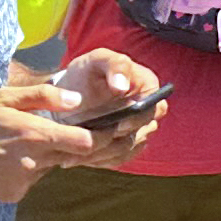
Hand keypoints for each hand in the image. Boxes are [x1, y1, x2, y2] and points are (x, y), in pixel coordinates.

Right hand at [0, 82, 99, 201]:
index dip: (99, 135)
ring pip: (50, 166)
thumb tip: (76, 99)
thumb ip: (43, 97)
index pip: (86, 142)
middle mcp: (34, 162)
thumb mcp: (2, 97)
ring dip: (45, 156)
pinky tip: (5, 159)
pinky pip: (32, 179)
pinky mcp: (15, 194)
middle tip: (61, 130)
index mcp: (34, 135)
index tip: (103, 127)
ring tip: (18, 142)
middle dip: (73, 145)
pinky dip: (27, 169)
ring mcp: (25, 181)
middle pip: (72, 156)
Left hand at [55, 49, 164, 170]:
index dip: (138, 118)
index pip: (155, 107)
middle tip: (90, 142)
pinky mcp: (123, 147)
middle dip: (119, 139)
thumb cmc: (86, 74)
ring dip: (104, 152)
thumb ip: (114, 65)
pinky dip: (98, 159)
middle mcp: (147, 111)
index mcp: (148, 87)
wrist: (65, 97)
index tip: (118, 124)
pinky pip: (117, 159)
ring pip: (128, 148)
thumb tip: (122, 86)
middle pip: (144, 132)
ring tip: (75, 152)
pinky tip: (78, 157)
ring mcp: (137, 131)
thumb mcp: (97, 60)